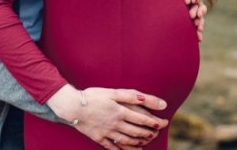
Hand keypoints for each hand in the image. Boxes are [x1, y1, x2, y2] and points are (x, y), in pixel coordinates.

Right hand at [47, 84, 167, 148]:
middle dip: (150, 132)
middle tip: (157, 132)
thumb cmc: (93, 96)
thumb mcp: (114, 92)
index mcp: (121, 112)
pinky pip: (114, 147)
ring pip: (128, 140)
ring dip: (140, 141)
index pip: (144, 119)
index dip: (156, 122)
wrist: (72, 107)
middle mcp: (116, 124)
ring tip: (147, 140)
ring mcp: (108, 133)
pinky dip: (125, 149)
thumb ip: (135, 96)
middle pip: (137, 131)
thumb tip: (158, 102)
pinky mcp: (99, 138)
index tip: (164, 122)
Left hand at [182, 0, 207, 41]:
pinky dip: (198, 32)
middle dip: (196, 10)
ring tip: (198, 27)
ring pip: (200, 16)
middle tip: (191, 15)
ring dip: (200, 21)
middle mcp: (195, 0)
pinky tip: (199, 38)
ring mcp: (194, 10)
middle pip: (199, 5)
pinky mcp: (191, 19)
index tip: (189, 0)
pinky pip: (197, 25)